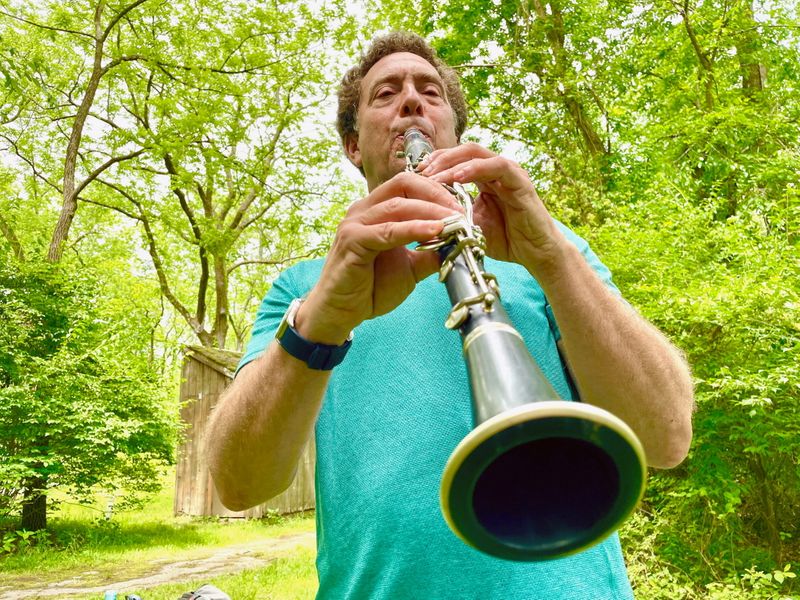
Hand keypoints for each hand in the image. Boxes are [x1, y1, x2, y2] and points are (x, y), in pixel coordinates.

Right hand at [298, 172, 462, 343]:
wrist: (340, 312)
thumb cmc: (370, 288)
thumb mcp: (411, 268)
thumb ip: (431, 253)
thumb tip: (459, 244)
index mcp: (376, 210)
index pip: (409, 184)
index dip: (437, 191)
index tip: (462, 207)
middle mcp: (363, 210)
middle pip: (404, 184)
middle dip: (437, 195)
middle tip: (462, 211)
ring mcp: (355, 223)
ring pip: (397, 205)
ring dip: (430, 211)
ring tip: (455, 221)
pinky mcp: (351, 241)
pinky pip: (387, 231)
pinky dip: (413, 229)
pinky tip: (435, 232)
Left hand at [418, 143, 566, 276]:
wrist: (535, 254)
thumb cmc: (506, 240)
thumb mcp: (470, 226)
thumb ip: (451, 216)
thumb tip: (419, 219)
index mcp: (484, 178)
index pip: (456, 159)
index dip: (435, 163)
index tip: (413, 174)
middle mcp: (496, 170)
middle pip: (463, 150)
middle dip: (439, 158)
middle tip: (419, 171)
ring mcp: (509, 173)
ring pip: (476, 154)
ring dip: (451, 162)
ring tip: (432, 174)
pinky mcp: (520, 180)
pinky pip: (496, 166)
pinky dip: (474, 169)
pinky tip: (457, 177)